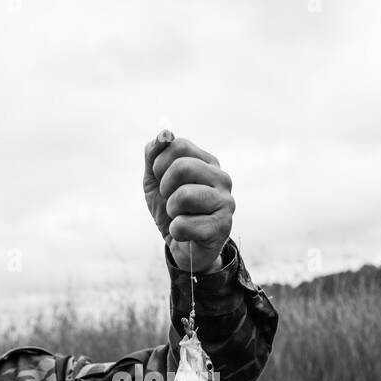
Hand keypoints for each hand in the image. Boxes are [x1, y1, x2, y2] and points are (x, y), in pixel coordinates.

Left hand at [142, 130, 234, 273]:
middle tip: (169, 200)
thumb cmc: (172, 210)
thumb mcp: (155, 181)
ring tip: (179, 216)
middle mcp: (222, 179)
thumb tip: (163, 135)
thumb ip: (154, 155)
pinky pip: (183, 224)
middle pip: (182, 167)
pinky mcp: (222, 227)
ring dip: (171, 210)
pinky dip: (176, 231)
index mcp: (207, 162)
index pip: (178, 145)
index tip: (162, 180)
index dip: (159, 164)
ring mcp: (226, 202)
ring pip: (183, 196)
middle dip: (165, 187)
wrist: (183, 246)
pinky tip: (187, 233)